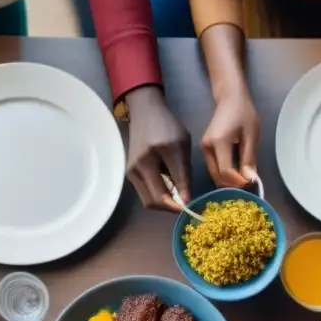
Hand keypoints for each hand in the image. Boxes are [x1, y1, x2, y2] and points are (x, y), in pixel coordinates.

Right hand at [125, 86, 191, 210]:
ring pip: (149, 201)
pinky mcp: (129, 174)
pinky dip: (157, 196)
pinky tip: (167, 189)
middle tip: (185, 205)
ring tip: (177, 197)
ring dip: (164, 204)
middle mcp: (139, 165)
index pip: (170, 187)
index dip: (181, 202)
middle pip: (155, 201)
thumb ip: (184, 173)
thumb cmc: (168, 127)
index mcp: (156, 154)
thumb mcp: (182, 145)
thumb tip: (186, 200)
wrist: (145, 113)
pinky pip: (145, 194)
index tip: (191, 207)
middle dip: (171, 207)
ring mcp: (131, 171)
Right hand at [201, 88, 259, 188]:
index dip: (238, 182)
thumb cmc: (243, 113)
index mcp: (218, 142)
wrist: (230, 98)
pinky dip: (225, 175)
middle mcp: (207, 147)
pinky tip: (237, 174)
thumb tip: (250, 179)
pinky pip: (214, 168)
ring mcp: (204, 149)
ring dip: (229, 181)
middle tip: (249, 186)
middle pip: (217, 176)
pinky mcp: (205, 150)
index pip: (225, 171)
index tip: (251, 183)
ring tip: (244, 180)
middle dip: (233, 185)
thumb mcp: (251, 135)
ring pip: (215, 174)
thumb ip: (249, 158)